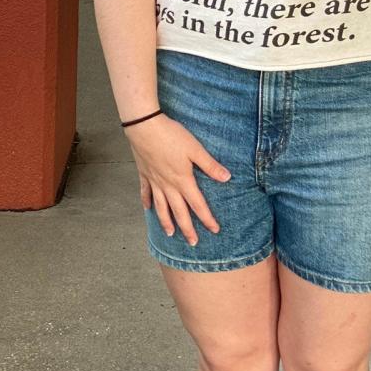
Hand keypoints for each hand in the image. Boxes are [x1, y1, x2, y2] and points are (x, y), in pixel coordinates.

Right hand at [125, 114, 230, 244]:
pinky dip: (146, 202)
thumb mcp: (196, 149)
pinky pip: (145, 192)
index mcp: (183, 180)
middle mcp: (168, 185)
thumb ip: (210, 165)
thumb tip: (227, 178)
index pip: (198, 204)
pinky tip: (146, 209)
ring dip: (166, 221)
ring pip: (160, 207)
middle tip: (193, 243)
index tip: (215, 230)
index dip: (207, 218)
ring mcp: (154, 181)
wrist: (145, 128)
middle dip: (187, 229)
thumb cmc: (172, 136)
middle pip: (178, 212)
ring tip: (170, 233)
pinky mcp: (144, 174)